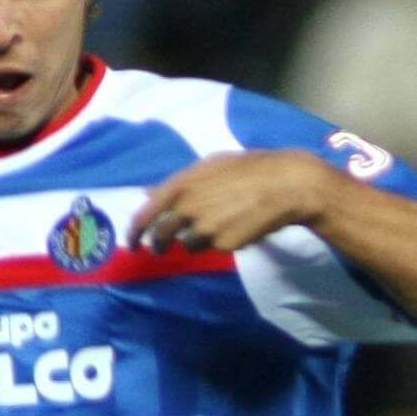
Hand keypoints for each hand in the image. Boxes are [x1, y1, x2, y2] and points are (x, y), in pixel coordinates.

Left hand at [129, 151, 336, 256]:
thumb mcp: (209, 167)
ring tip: (218, 224)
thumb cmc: (248, 169)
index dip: (134, 231)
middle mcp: (188, 208)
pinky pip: (214, 248)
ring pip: (189, 245)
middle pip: (161, 236)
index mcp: (182, 184)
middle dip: (159, 245)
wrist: (285, 186)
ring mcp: (206, 229)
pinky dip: (220, 242)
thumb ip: (179, 183)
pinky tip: (237, 227)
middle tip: (162, 248)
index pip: (147, 213)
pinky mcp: (224, 245)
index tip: (131, 242)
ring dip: (196, 241)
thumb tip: (149, 194)